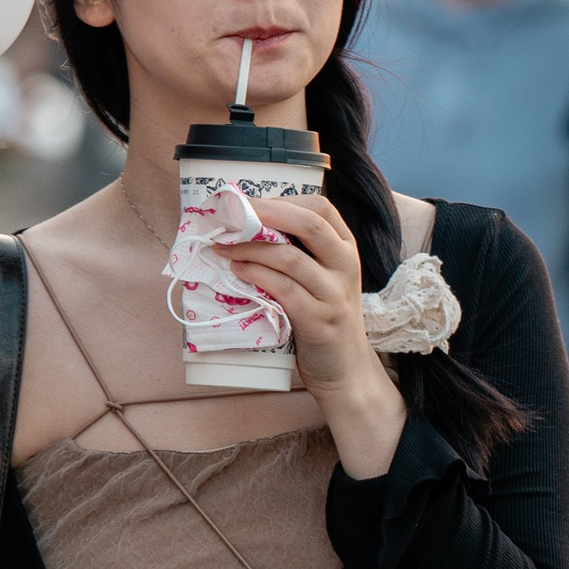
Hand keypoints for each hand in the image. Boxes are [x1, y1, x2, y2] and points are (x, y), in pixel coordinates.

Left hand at [226, 196, 390, 402]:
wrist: (345, 369)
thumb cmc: (323, 315)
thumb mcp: (320, 277)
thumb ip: (296, 251)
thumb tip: (244, 226)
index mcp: (345, 248)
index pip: (320, 207)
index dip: (282, 199)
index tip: (248, 203)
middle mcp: (345, 266)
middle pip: (309, 224)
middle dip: (265, 213)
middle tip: (230, 215)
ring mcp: (335, 294)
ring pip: (291, 258)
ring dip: (250, 248)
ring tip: (223, 247)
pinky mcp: (320, 321)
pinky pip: (285, 290)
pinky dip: (257, 276)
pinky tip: (237, 272)